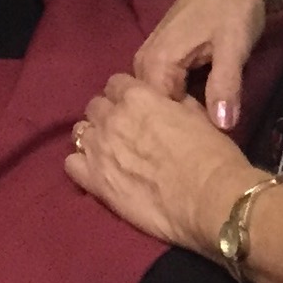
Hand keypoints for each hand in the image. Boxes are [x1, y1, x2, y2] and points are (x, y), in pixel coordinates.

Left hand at [66, 73, 257, 255]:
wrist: (210, 198)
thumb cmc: (212, 155)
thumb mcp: (196, 114)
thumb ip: (172, 102)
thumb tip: (164, 102)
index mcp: (137, 96)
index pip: (116, 84)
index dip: (126, 96)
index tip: (136, 110)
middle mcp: (112, 117)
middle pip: (96, 106)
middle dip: (108, 116)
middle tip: (125, 133)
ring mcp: (99, 148)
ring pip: (80, 132)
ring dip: (94, 138)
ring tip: (110, 153)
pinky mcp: (95, 181)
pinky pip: (71, 164)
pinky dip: (81, 165)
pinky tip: (97, 173)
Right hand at [130, 0, 280, 131]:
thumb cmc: (235, 9)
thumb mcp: (233, 49)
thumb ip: (225, 87)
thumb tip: (222, 127)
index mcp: (156, 62)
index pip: (155, 115)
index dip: (179, 135)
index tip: (204, 148)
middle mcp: (145, 60)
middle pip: (154, 109)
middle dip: (175, 128)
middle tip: (204, 145)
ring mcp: (153, 56)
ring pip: (159, 99)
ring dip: (178, 115)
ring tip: (203, 134)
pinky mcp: (165, 54)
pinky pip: (165, 87)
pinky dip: (181, 101)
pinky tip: (201, 112)